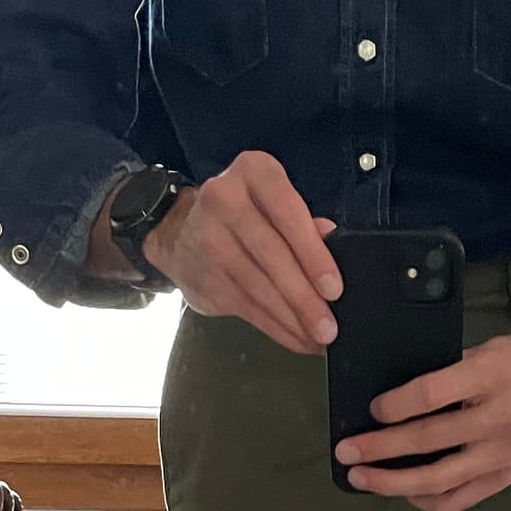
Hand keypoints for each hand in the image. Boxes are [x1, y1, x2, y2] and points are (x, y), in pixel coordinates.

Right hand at [120, 151, 341, 355]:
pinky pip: (248, 309)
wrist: (177, 231)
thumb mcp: (272, 201)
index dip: (313, 253)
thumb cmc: (241, 215)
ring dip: (293, 319)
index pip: (287, 212)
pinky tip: (297, 339)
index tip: (333, 288)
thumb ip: (302, 221)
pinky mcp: (206, 279)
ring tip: (318, 338)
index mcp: (253, 172)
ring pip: (260, 288)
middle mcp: (225, 200)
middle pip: (272, 255)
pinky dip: (276, 328)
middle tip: (328, 326)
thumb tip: (334, 241)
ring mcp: (210, 240)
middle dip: (304, 296)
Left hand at [335, 288, 510, 510]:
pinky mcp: (506, 476)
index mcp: (491, 377)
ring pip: (439, 481)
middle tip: (346, 453)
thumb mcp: (487, 351)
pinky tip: (406, 491)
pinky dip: (426, 499)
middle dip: (379, 450)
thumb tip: (397, 402)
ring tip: (364, 479)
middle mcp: (499, 420)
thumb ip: (448, 376)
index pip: (431, 396)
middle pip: (427, 442)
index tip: (371, 410)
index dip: (394, 407)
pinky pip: (458, 500)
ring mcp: (503, 454)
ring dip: (394, 484)